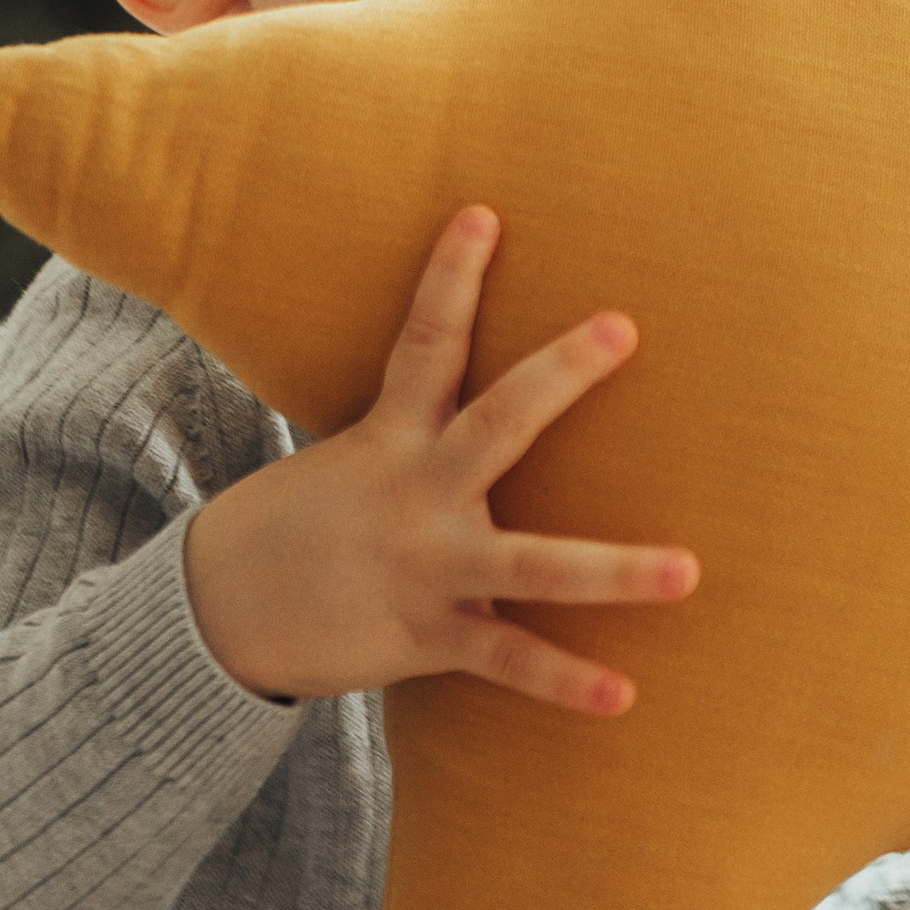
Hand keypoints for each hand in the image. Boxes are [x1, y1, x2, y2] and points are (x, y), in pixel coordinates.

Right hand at [183, 205, 694, 714]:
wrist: (221, 612)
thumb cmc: (303, 524)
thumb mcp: (348, 457)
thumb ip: (415, 425)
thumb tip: (472, 382)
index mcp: (392, 437)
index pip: (424, 340)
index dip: (451, 276)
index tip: (483, 213)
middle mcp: (417, 493)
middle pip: (497, 422)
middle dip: (561, 375)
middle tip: (621, 327)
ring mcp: (429, 566)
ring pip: (530, 564)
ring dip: (612, 571)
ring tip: (687, 572)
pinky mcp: (432, 636)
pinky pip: (510, 661)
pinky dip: (566, 683)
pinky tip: (625, 697)